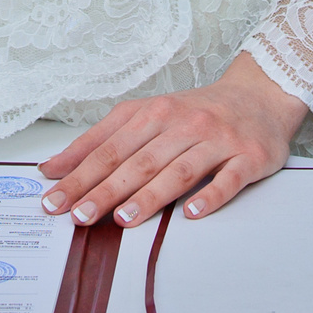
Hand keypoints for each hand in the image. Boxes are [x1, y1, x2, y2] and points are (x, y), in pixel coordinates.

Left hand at [38, 52, 309, 226]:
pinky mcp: (248, 156)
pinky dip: (210, 197)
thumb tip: (52, 169)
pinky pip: (228, 179)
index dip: (80, 175)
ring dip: (150, 195)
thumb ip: (100, 142)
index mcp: (154, 113)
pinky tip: (191, 214)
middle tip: (80, 216)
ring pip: (179, 170)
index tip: (54, 200)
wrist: (261, 94)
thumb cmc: (196, 112)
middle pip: (139, 161)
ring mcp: (217, 140)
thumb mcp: (145, 116)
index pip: (110, 148)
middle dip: (106, 190)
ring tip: (123, 219)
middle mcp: (184, 124)